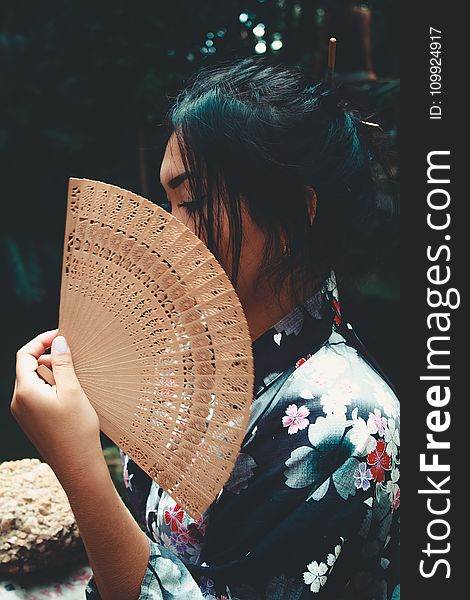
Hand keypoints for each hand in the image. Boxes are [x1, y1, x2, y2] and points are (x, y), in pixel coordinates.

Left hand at [11, 329, 102, 478]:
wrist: (77, 466)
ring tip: (75, 381)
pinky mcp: (31, 421)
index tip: (61, 335)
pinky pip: (37, 396)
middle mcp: (19, 402)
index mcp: (25, 391)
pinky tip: (70, 396)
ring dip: (52, 374)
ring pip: (34, 382)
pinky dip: (51, 388)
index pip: (25, 355)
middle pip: (29, 368)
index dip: (41, 341)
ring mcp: (23, 413)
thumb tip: (58, 341)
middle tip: (74, 359)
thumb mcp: (73, 391)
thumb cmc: (77, 429)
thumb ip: (63, 363)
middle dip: (50, 358)